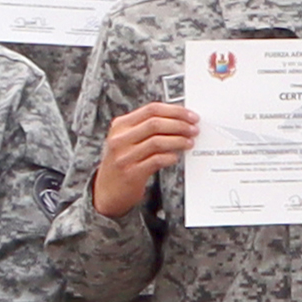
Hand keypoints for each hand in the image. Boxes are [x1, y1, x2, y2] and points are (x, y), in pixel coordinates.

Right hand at [90, 100, 200, 217]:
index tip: (191, 116)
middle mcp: (120, 139)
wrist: (107, 191)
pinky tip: (176, 157)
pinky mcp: (131, 173)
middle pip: (156, 124)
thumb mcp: (127, 140)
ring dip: (179, 141)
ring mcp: (124, 156)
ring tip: (189, 142)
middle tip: (194, 129)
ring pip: (157, 141)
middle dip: (180, 125)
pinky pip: (156, 160)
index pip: (151, 109)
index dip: (176, 111)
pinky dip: (170, 157)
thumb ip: (147, 128)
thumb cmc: (123, 161)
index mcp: (120, 125)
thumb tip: (181, 119)